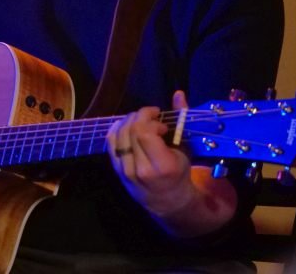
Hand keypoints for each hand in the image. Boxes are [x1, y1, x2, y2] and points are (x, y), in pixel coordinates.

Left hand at [106, 90, 193, 224]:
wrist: (166, 200)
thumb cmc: (179, 173)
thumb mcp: (185, 149)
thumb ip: (181, 120)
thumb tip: (179, 94)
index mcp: (162, 165)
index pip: (144, 132)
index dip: (149, 119)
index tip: (160, 121)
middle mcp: (140, 169)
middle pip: (130, 130)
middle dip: (140, 116)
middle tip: (152, 117)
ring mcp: (126, 170)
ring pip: (118, 134)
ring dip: (129, 121)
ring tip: (141, 122)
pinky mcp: (116, 170)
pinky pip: (111, 143)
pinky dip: (117, 129)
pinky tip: (128, 126)